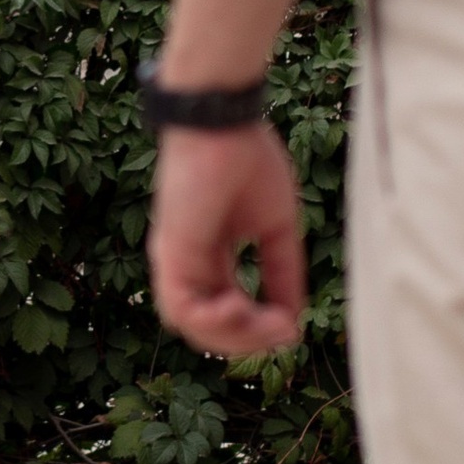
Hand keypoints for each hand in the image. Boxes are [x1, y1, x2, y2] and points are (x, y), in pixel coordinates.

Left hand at [150, 123, 307, 355]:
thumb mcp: (276, 228)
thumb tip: (294, 320)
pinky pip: (180, 309)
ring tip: (265, 323)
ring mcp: (175, 261)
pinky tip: (241, 307)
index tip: (291, 329)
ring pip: (192, 327)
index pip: (228, 312)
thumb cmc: (247, 159)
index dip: (258, 330)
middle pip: (209, 329)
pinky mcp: (169, 253)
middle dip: (250, 341)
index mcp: (210, 257)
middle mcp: (188, 265)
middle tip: (283, 331)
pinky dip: (212, 321)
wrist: (223, 123)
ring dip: (234, 336)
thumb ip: (282, 272)